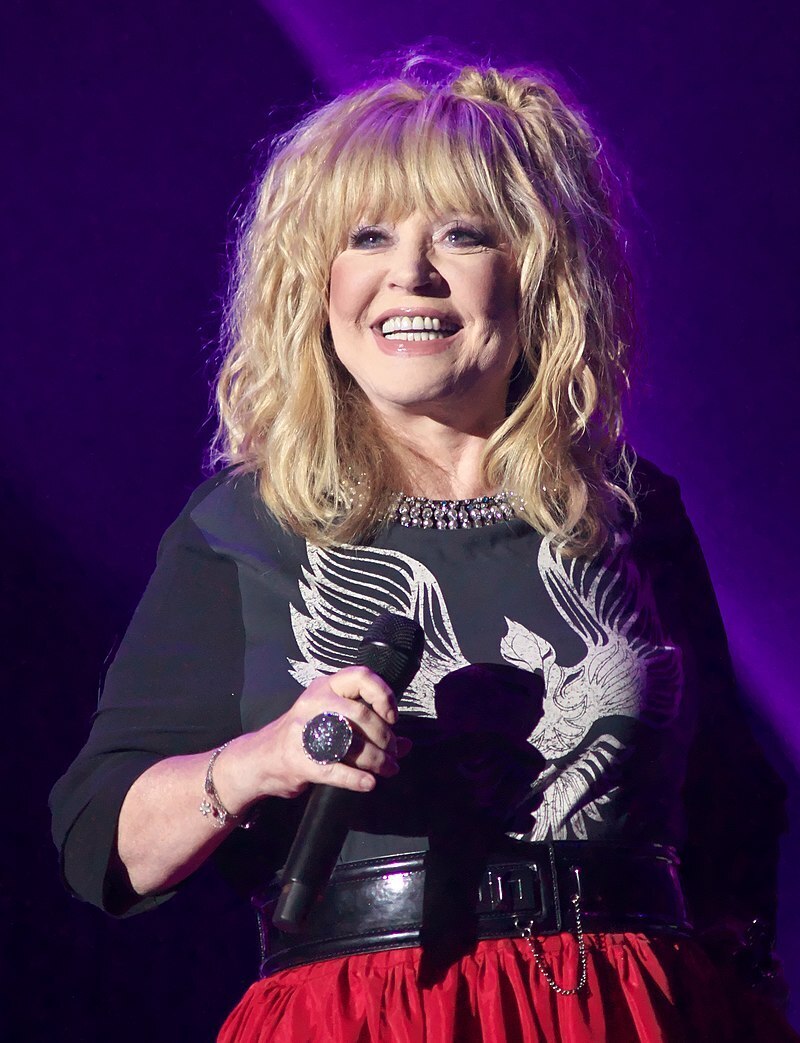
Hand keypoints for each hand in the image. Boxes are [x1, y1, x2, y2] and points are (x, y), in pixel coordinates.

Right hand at [212, 666, 410, 812]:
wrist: (260, 760)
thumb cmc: (303, 736)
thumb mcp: (333, 721)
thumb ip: (369, 728)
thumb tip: (407, 744)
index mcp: (324, 687)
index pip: (360, 676)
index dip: (383, 695)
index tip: (393, 716)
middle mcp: (313, 703)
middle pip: (360, 714)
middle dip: (384, 737)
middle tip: (392, 752)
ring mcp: (303, 732)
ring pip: (351, 743)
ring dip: (377, 760)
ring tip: (388, 769)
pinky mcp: (299, 761)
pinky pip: (335, 770)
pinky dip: (356, 779)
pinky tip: (369, 783)